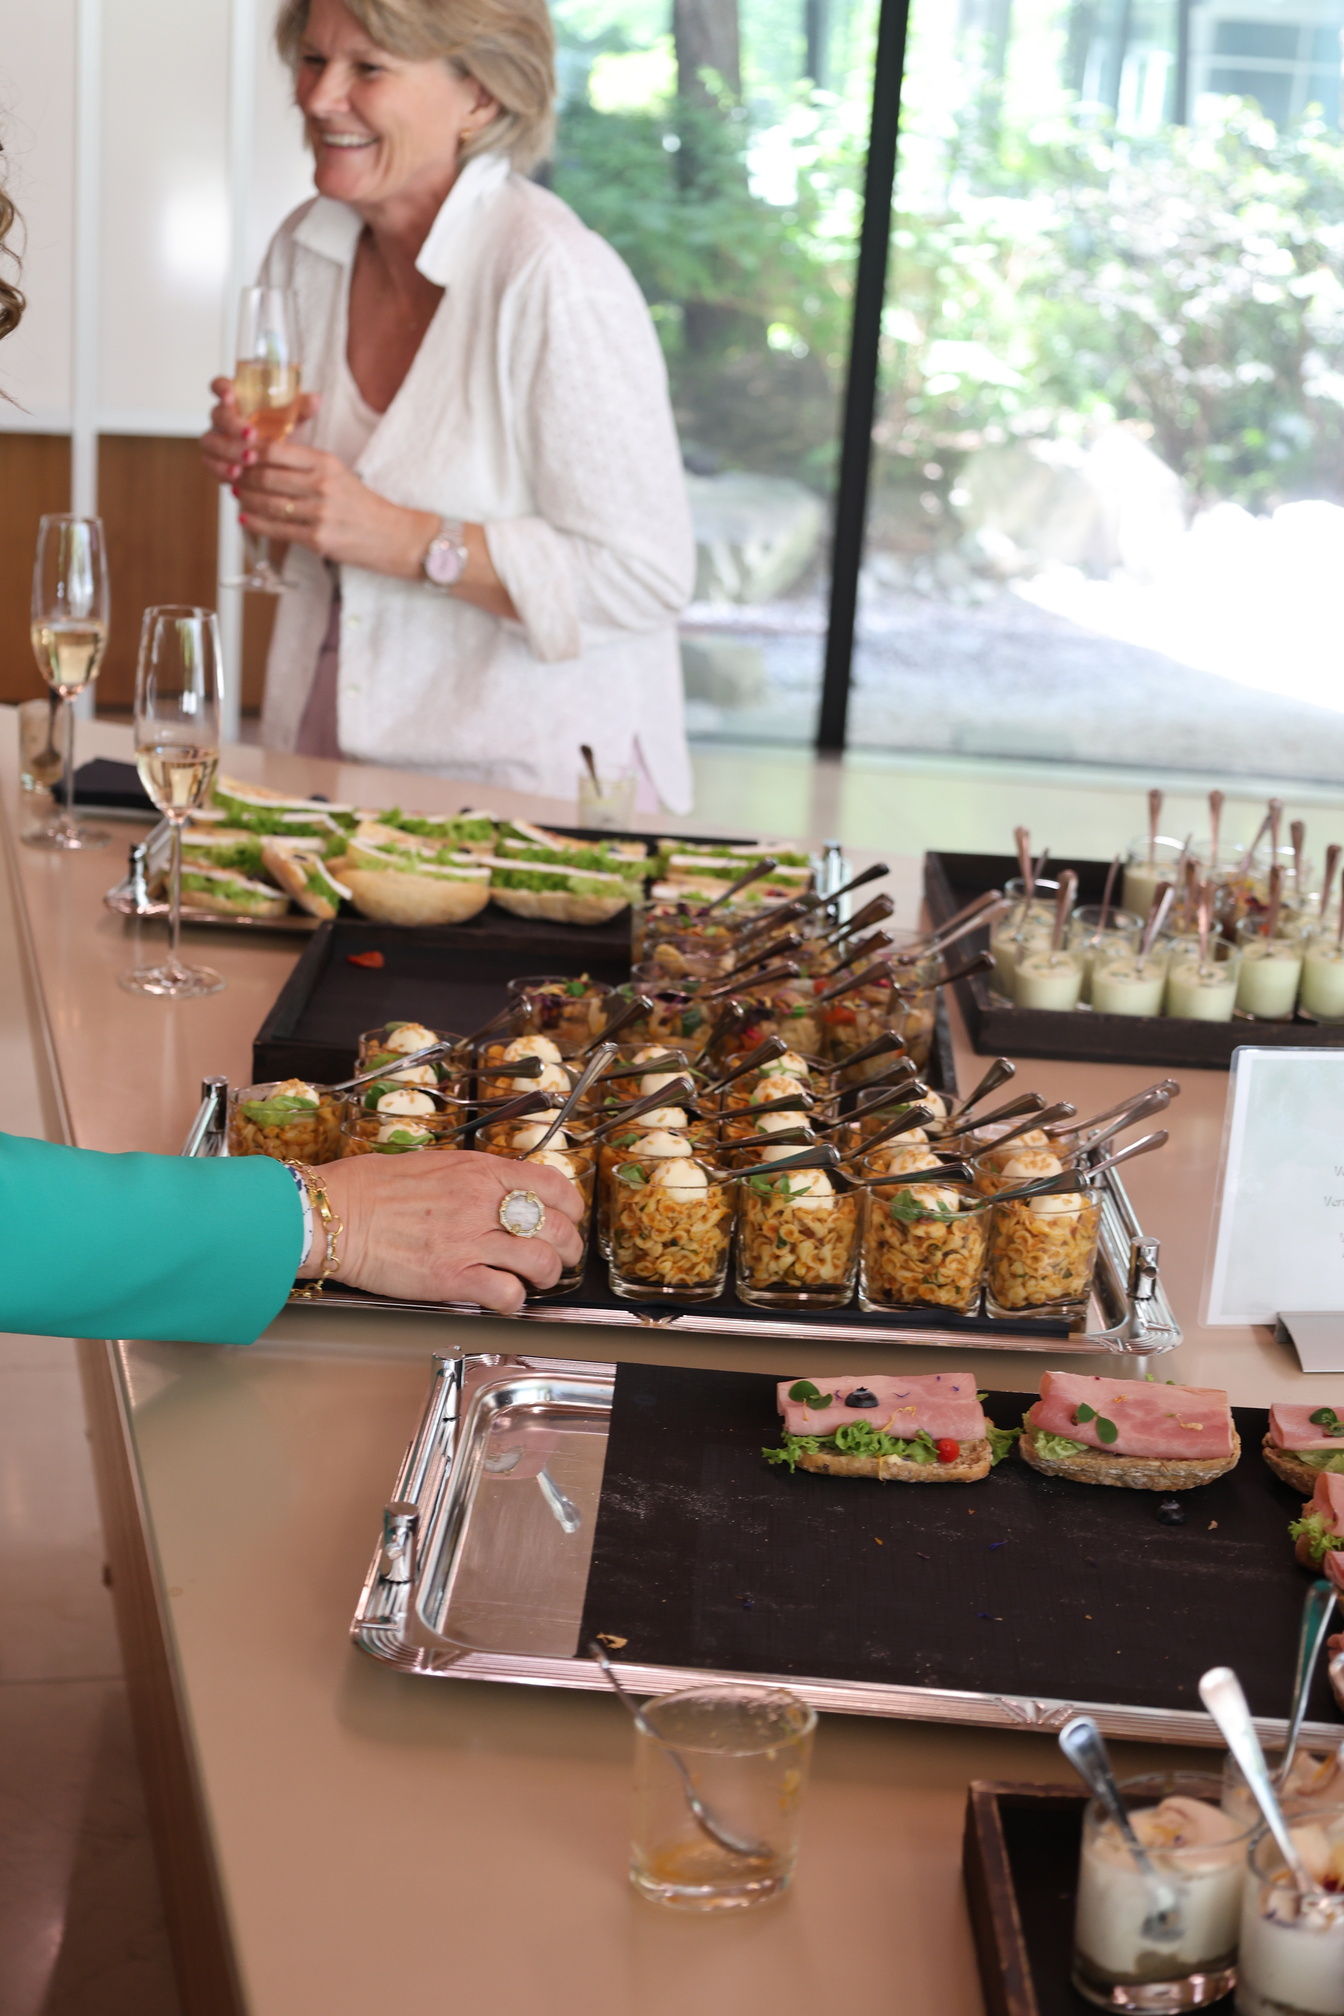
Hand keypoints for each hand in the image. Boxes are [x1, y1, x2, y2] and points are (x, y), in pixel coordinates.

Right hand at [200, 376, 320, 485]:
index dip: (222, 388)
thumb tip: (315, 400)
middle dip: (232, 425)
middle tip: (252, 436)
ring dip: (228, 450)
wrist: (280, 465)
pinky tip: (237, 475)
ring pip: (210, 440)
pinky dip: (221, 469)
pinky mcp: (215, 460)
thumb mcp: (294, 420)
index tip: (231, 395)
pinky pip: (210, 463)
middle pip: (216, 415)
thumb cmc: (284, 434)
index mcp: (238, 401)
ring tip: (249, 459)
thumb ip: (301, 408)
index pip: (221, 386)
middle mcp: (223, 418)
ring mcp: (217, 439)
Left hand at [236, 437, 435, 575]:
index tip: (240, 454)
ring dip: (245, 499)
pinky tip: (246, 517)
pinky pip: (276, 529)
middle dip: (242, 477)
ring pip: (266, 503)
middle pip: (265, 476)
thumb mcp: (339, 473)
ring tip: (237, 495)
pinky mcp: (317, 539)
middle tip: (233, 476)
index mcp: (326, 463)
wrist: (395, 537)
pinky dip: (256, 522)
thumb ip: (306, 465)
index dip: (249, 452)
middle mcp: (321, 486)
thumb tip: (266, 459)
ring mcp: (318, 514)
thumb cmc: (364, 506)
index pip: (275, 451)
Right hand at [300, 1149, 583, 1314]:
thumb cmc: (371, 1187)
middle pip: (556, 1226)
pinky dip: (514, 1300)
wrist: (334, 1214)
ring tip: (536, 1279)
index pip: (552, 1184)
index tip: (568, 1217)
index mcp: (479, 1171)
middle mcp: (481, 1203)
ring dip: (548, 1275)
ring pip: (542, 1261)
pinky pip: (507, 1294)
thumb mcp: (435, 1164)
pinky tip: (503, 1296)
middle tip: (562, 1256)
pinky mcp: (452, 1277)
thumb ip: (475, 1178)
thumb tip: (503, 1189)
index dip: (571, 1206)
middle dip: (568, 1246)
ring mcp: (469, 1241)